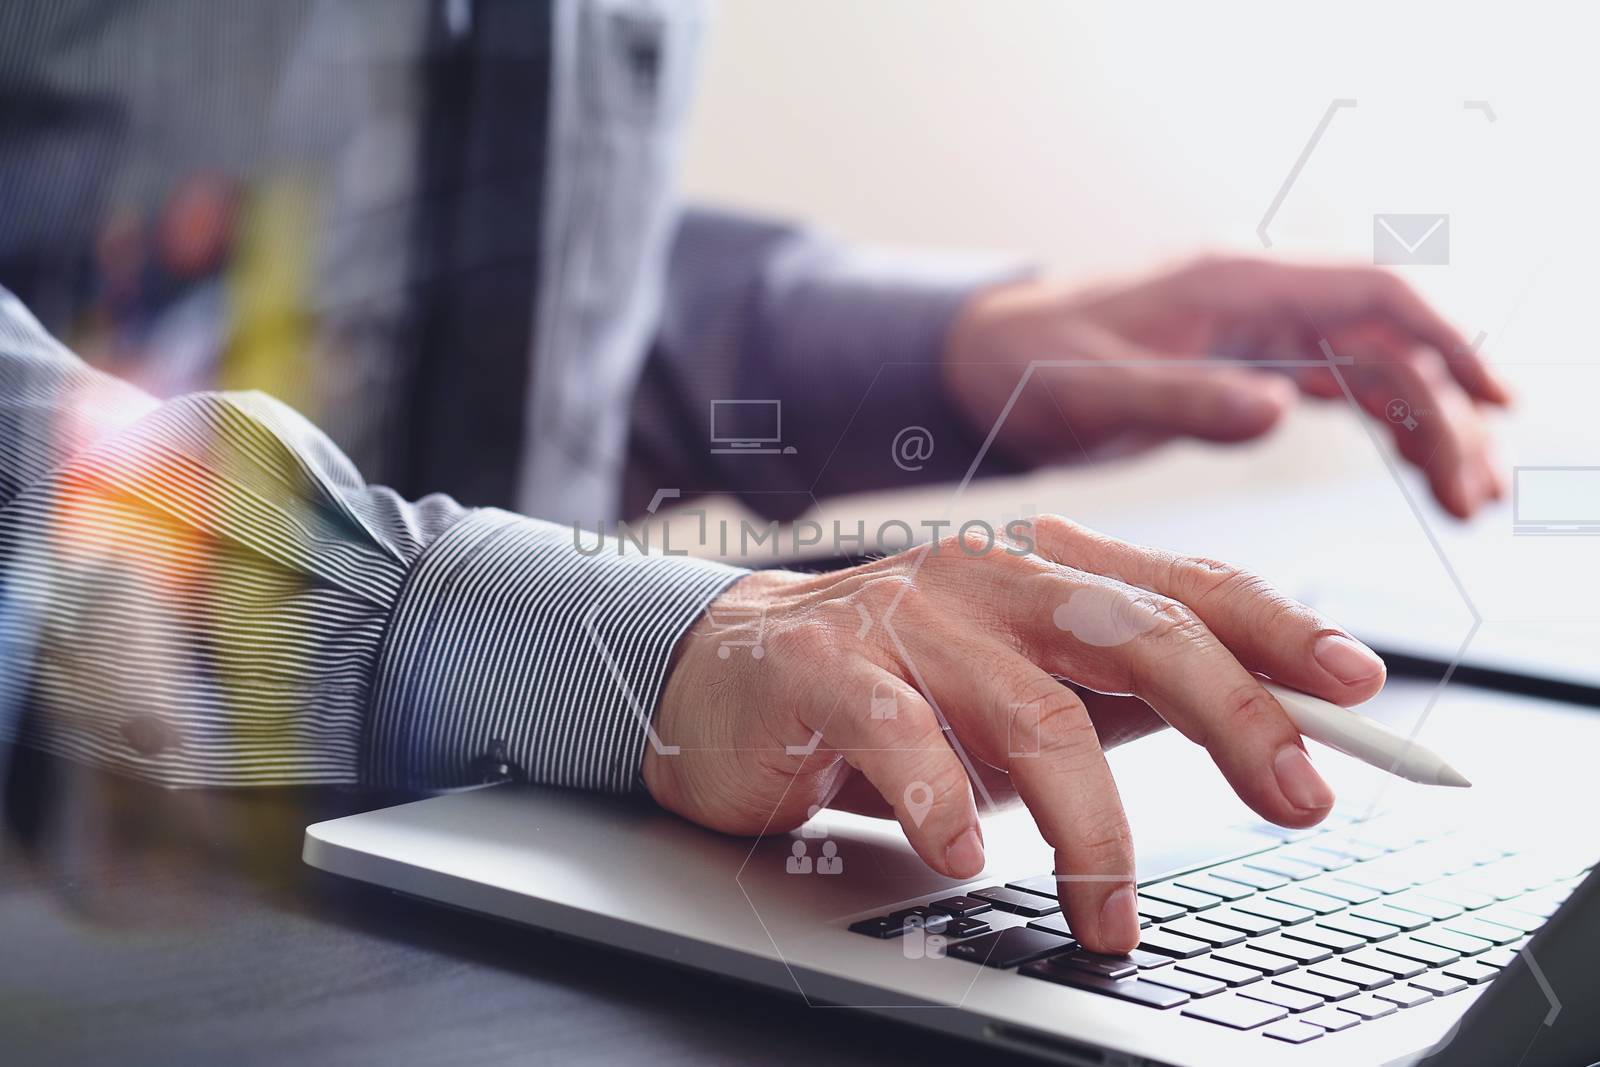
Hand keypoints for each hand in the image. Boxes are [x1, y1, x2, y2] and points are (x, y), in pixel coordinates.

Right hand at [644, 518, 1385, 953]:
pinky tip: (968, 856)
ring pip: (1032, 714)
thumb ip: (1126, 693)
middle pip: (1133, 632)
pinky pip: (899, 736)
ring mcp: (903, 616)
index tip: (1358, 689)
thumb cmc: (900, 682)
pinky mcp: (824, 666)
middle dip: (1232, 716)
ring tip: (1111, 911)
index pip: (1183, 588)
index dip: (1279, 632)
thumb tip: (1266, 725)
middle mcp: (985, 577)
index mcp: (1044, 571)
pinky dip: (944, 803)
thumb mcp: (1028, 680)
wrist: (729, 672)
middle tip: (1296, 797)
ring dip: (1093, 829)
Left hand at [942, 257, 1511, 517]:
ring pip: (1371, 370)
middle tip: (1474, 494)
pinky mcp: (1243, 371)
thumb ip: (1182, 400)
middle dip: (1442, 411)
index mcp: (1233, 285)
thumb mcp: (1093, 390)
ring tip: (1465, 501)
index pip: (1367, 293)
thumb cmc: (1025, 365)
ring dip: (1425, 427)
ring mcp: (1255, 336)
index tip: (1491, 400)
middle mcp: (1256, 303)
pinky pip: (1339, 390)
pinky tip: (1418, 469)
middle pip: (1385, 342)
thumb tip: (1279, 411)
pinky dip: (1384, 429)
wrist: (979, 365)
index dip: (1441, 339)